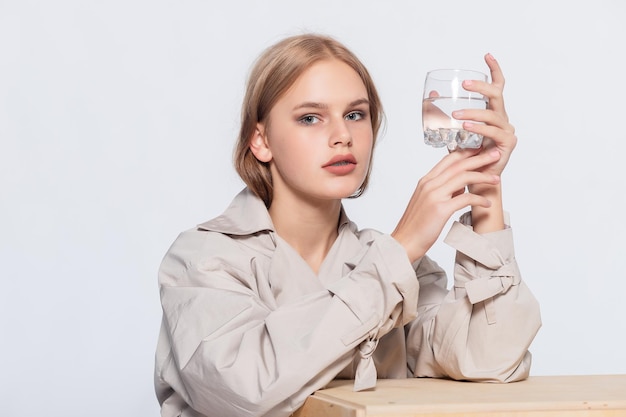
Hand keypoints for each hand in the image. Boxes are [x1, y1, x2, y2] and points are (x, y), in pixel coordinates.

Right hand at [391, 149, 501, 261]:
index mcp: (426, 181)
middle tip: (496, 154)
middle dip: (479, 158)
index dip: (466, 152)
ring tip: (497, 179)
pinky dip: (479, 199)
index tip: (481, 149)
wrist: (404, 242)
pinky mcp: (440, 210)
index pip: (448, 159)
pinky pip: (465, 199)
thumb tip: (460, 186)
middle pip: (458, 164)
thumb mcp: (427, 202)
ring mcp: (434, 196)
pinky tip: (487, 203)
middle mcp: (429, 185)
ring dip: (483, 176)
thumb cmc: (416, 225)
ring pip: (463, 178)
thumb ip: (442, 191)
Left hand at [452, 53, 516, 177]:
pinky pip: (494, 133)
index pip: (497, 87)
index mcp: (492, 113)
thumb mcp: (453, 131)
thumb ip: (445, 114)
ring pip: (492, 115)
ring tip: (456, 116)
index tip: (486, 55)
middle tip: (465, 85)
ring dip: (473, 113)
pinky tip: (466, 127)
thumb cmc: (466, 157)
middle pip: (497, 95)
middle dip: (482, 87)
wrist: (477, 180)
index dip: (494, 70)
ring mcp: (507, 131)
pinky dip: (479, 129)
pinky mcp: (508, 144)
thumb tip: (431, 95)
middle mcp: (502, 119)